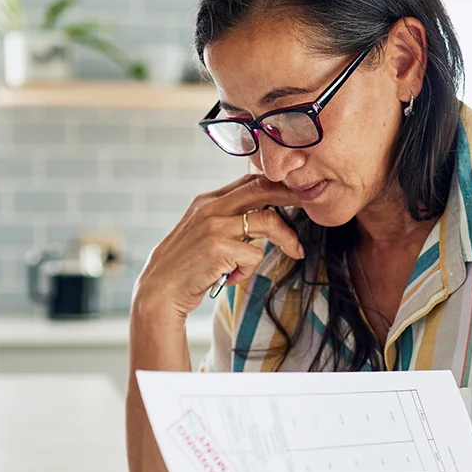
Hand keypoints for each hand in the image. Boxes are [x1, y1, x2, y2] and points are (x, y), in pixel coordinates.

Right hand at [134, 174, 302, 318]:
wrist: (159, 290)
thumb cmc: (186, 265)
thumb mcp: (204, 233)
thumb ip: (228, 219)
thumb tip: (265, 215)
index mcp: (208, 200)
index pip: (250, 180)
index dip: (279, 184)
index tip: (299, 194)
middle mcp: (211, 207)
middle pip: (263, 188)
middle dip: (293, 196)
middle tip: (312, 207)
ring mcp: (214, 226)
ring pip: (268, 221)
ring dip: (287, 238)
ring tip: (295, 251)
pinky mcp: (218, 248)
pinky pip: (254, 255)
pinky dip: (249, 270)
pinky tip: (232, 278)